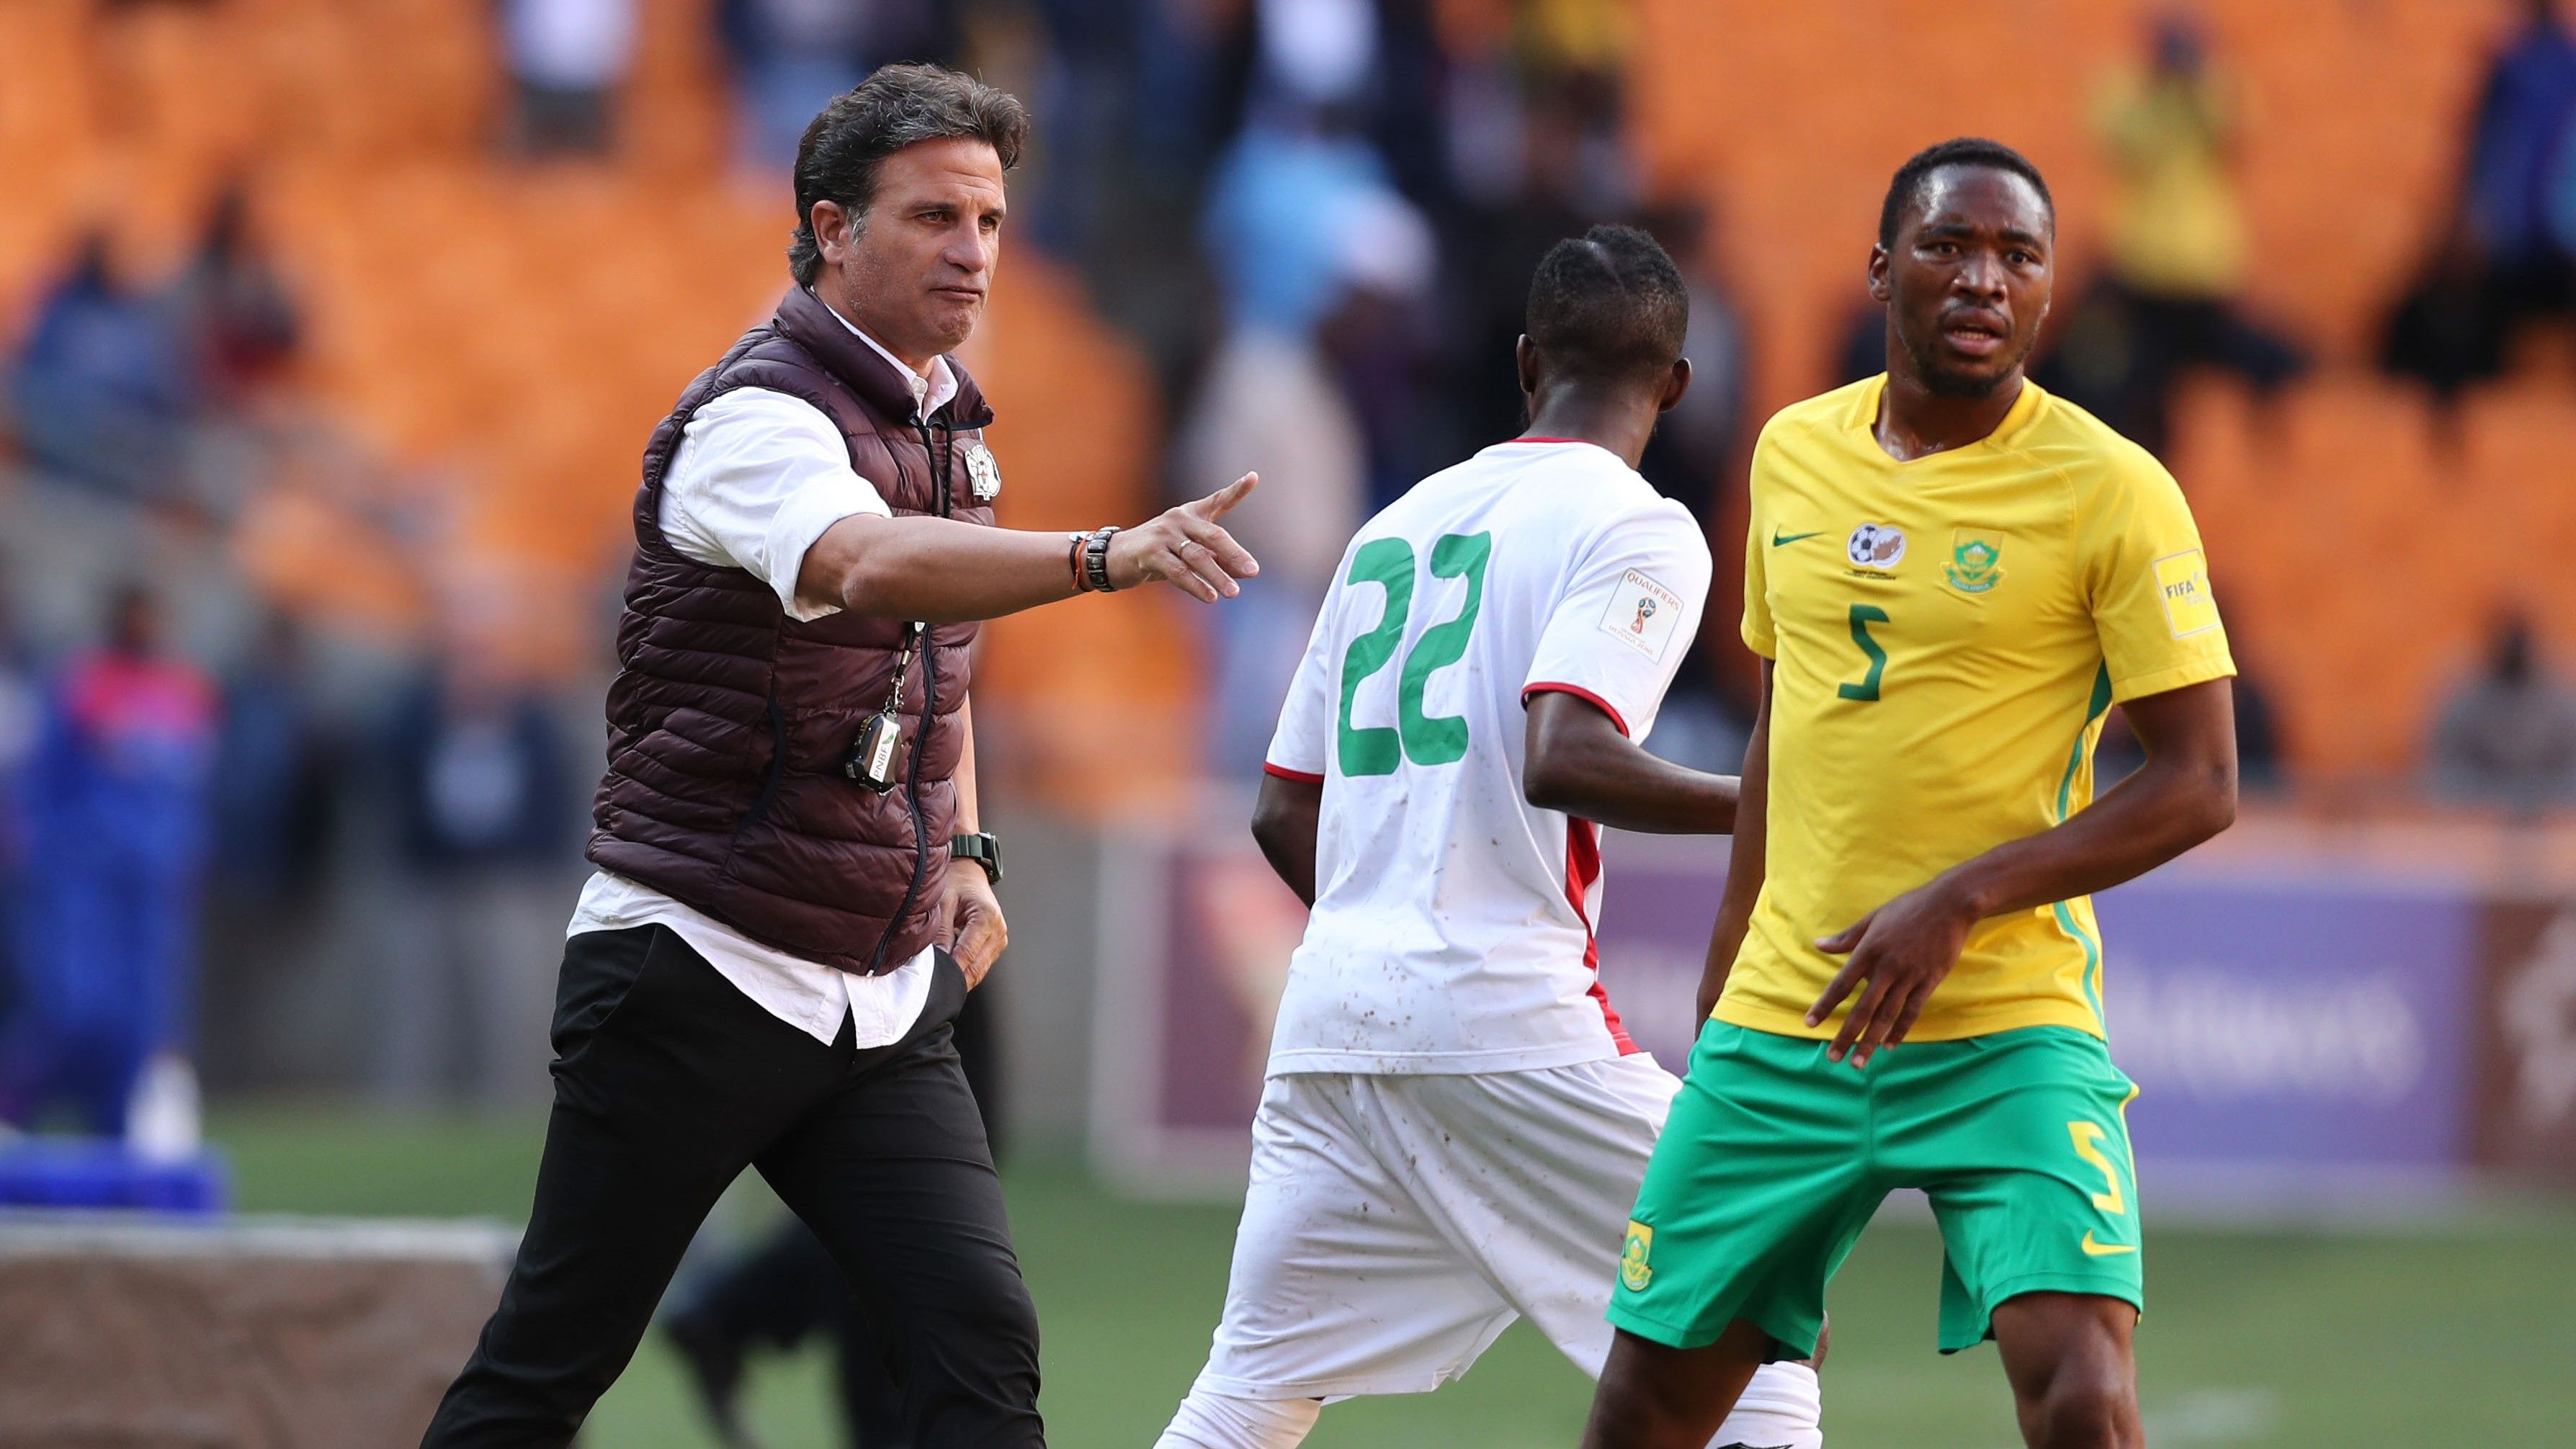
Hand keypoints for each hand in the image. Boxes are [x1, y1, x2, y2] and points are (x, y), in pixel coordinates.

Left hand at [942, 864, 1007, 988]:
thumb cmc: (956, 883)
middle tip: (932, 983)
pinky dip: (966, 969)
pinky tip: (951, 967)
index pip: (967, 954)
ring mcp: (1000, 939)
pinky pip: (980, 965)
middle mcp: (998, 930)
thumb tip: (937, 960)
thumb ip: (941, 933)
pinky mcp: (996, 945)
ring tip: (940, 975)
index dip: (950, 970)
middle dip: (955, 976)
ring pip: (979, 970)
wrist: (968, 875)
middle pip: (976, 967)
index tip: (934, 980)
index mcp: (988, 917)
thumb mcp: (943, 903)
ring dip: (961, 975)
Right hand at [1108, 473, 1260, 600]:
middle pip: (1213, 535)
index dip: (1236, 490)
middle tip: (1253, 571)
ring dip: (1217, 576)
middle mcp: (1179, 519)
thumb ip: (1218, 560)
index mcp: (1191, 514)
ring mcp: (1164, 535)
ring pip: (1197, 556)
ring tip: (1233, 593)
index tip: (1253, 477)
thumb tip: (1246, 572)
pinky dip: (1196, 585)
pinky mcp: (1151, 553)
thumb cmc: (1158, 554)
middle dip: (1234, 554)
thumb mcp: (1190, 554)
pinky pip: (1178, 571)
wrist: (1115, 557)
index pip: (1217, 500)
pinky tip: (1210, 597)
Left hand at [1805, 876, 1976, 1066]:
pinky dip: (1900, 1030)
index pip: (1841, 984)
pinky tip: (1889, 1046)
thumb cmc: (1908, 908)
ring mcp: (1910, 976)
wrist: (1949, 904)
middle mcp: (1887, 967)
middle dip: (1846, 1035)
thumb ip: (1846, 937)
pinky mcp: (1930, 980)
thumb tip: (1818, 945)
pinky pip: (1912, 1011)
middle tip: (1832, 1058)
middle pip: (1863, 1008)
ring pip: (1887, 1016)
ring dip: (1871, 1041)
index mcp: (1869, 950)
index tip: (1809, 1024)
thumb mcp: (1873, 919)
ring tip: (1858, 1063)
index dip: (1825, 1006)